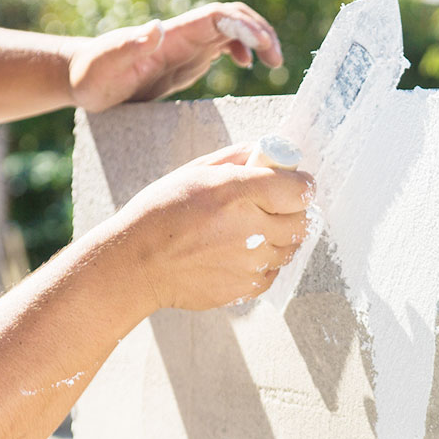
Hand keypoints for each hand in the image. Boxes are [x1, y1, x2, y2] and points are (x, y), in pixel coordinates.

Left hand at [67, 3, 283, 112]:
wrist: (83, 78)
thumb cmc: (92, 76)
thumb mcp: (106, 66)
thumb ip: (129, 46)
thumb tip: (156, 26)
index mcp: (171, 34)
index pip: (217, 17)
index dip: (244, 26)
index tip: (263, 47)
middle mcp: (184, 33)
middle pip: (233, 17)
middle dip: (260, 31)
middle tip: (276, 59)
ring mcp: (188, 43)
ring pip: (233, 28)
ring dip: (258, 39)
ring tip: (274, 62)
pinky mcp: (188, 56)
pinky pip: (224, 43)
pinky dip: (243, 49)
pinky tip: (247, 67)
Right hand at [111, 144, 312, 310]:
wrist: (137, 264)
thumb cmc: (161, 213)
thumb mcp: (195, 172)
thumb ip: (236, 159)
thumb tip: (265, 151)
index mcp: (238, 193)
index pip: (300, 190)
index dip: (300, 185)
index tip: (293, 184)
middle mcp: (251, 228)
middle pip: (301, 220)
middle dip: (291, 211)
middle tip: (270, 207)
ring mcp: (251, 262)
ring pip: (289, 247)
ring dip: (278, 237)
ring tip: (247, 231)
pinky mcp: (246, 288)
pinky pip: (273, 271)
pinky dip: (263, 262)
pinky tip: (237, 253)